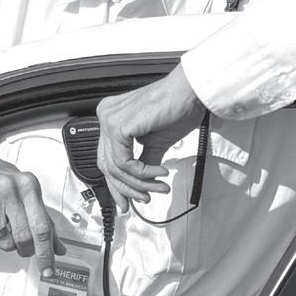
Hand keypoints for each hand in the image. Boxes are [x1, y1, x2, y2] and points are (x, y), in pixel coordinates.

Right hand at [0, 145, 64, 275]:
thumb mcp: (26, 190)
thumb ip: (43, 218)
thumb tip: (58, 248)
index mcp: (28, 185)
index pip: (42, 226)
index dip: (46, 253)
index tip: (49, 270)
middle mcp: (9, 191)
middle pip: (24, 238)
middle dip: (26, 249)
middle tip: (24, 247)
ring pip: (5, 242)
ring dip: (7, 244)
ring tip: (3, 227)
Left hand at [96, 64, 205, 210]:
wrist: (189, 93)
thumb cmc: (176, 109)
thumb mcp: (156, 143)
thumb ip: (143, 161)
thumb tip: (140, 183)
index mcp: (111, 118)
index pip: (106, 158)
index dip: (117, 184)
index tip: (127, 201)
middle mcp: (106, 116)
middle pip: (106, 165)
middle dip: (126, 188)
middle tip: (144, 199)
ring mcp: (109, 119)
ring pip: (115, 167)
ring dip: (140, 183)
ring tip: (159, 187)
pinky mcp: (118, 125)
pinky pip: (124, 162)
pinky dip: (142, 174)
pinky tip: (159, 174)